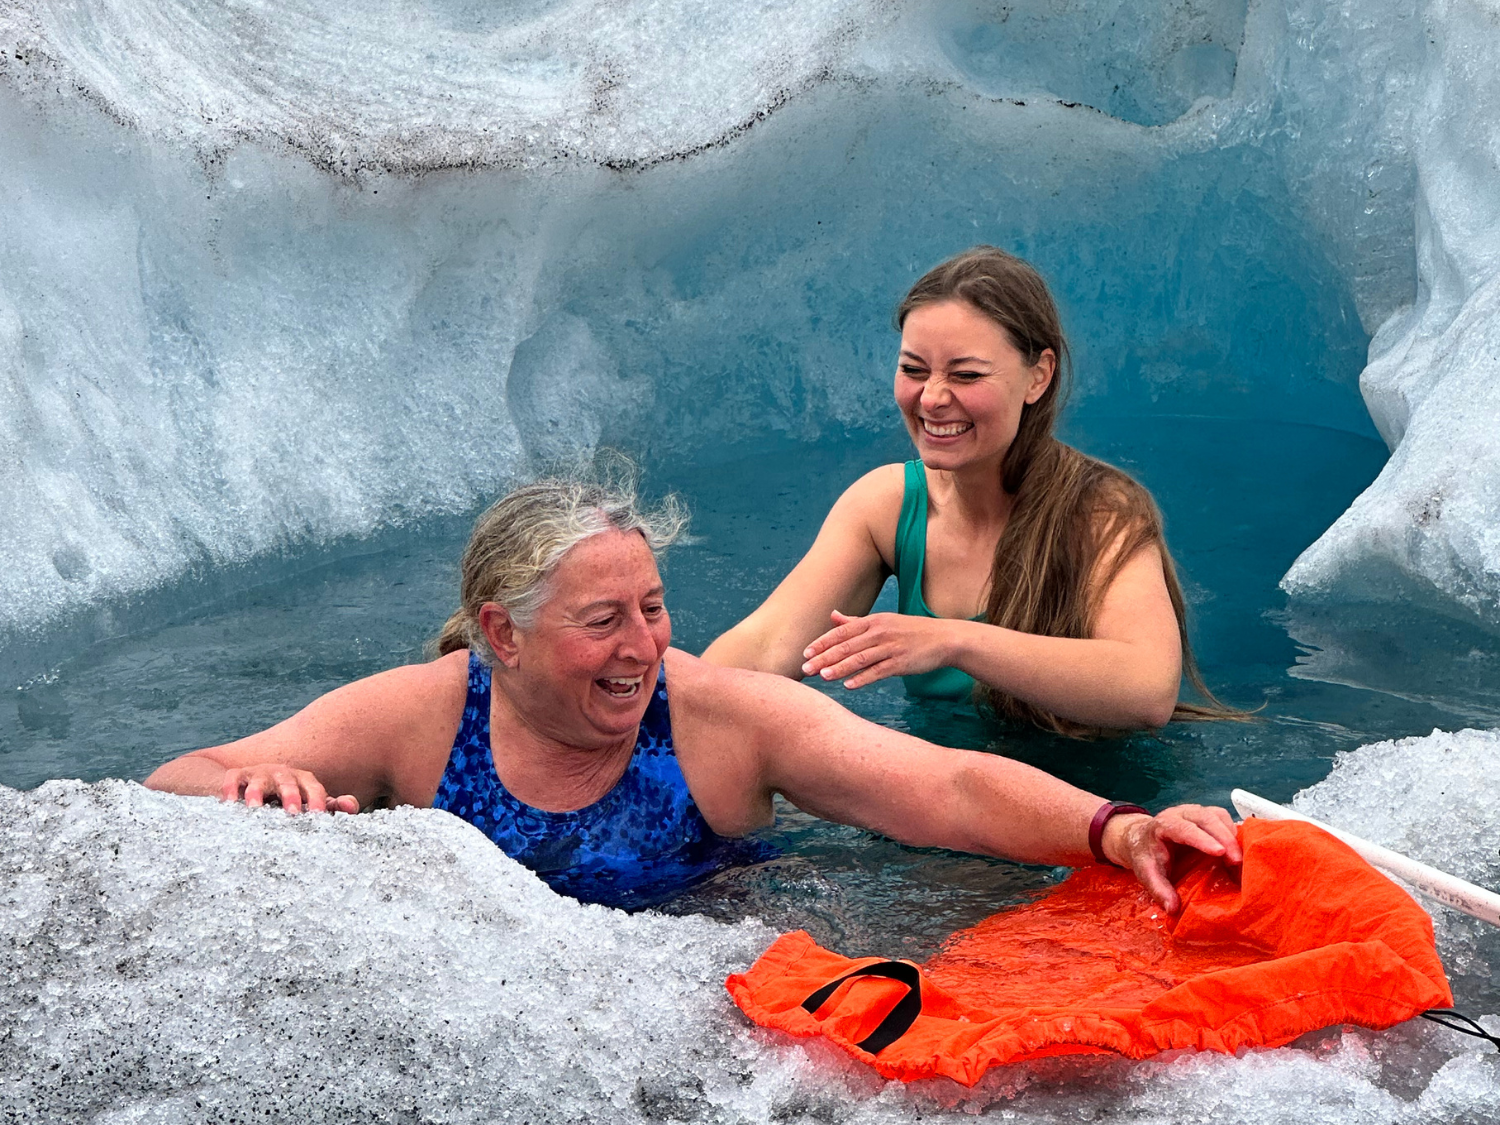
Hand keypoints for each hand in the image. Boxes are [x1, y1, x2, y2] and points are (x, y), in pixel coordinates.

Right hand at [221, 764, 358, 814]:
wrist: (253, 785)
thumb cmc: (287, 800)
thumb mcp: (309, 802)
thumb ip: (330, 806)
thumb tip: (351, 806)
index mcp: (304, 781)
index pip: (315, 789)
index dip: (318, 801)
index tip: (319, 815)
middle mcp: (283, 774)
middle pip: (289, 782)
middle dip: (291, 796)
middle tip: (293, 813)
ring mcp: (259, 773)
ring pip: (259, 781)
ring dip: (257, 793)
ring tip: (254, 809)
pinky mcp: (238, 776)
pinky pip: (233, 779)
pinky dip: (230, 789)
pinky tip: (228, 803)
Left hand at [801, 610, 954, 687]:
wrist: (944, 639)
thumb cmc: (910, 631)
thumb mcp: (883, 622)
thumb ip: (856, 622)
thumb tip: (832, 615)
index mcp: (873, 621)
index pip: (842, 632)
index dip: (822, 643)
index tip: (805, 653)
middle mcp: (880, 632)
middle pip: (847, 646)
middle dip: (824, 658)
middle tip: (805, 669)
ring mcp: (891, 647)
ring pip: (860, 658)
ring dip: (840, 668)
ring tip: (822, 677)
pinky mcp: (902, 662)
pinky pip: (879, 671)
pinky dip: (863, 678)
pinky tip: (849, 685)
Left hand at [1103, 804, 1241, 912]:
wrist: (1144, 838)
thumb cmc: (1147, 855)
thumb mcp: (1147, 874)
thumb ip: (1158, 890)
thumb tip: (1173, 909)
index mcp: (1163, 824)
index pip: (1184, 829)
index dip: (1202, 839)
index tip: (1220, 852)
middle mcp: (1180, 813)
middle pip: (1205, 818)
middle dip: (1224, 838)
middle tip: (1237, 861)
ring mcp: (1195, 812)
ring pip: (1218, 816)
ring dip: (1231, 836)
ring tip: (1240, 860)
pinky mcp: (1207, 815)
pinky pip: (1224, 819)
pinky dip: (1234, 833)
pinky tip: (1240, 850)